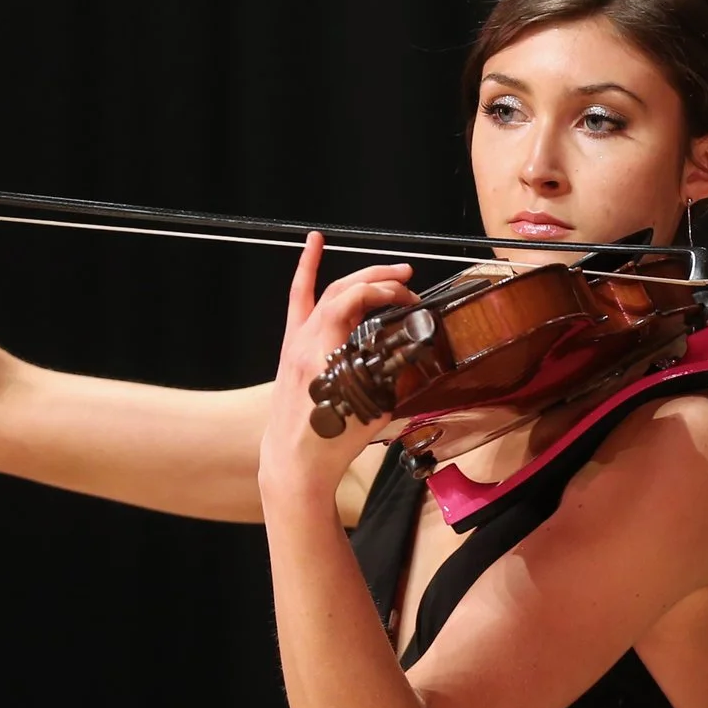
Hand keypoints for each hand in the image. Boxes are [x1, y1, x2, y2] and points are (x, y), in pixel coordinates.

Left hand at [259, 233, 416, 509]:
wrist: (295, 463)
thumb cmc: (330, 443)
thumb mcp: (374, 409)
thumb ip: (393, 375)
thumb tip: (415, 353)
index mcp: (323, 351)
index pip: (356, 300)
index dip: (386, 291)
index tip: (410, 300)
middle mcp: (306, 340)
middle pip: (344, 290)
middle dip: (379, 278)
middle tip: (407, 280)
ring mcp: (296, 342)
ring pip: (326, 292)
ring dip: (358, 277)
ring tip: (386, 273)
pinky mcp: (292, 348)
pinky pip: (299, 300)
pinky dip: (307, 269)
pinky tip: (314, 244)